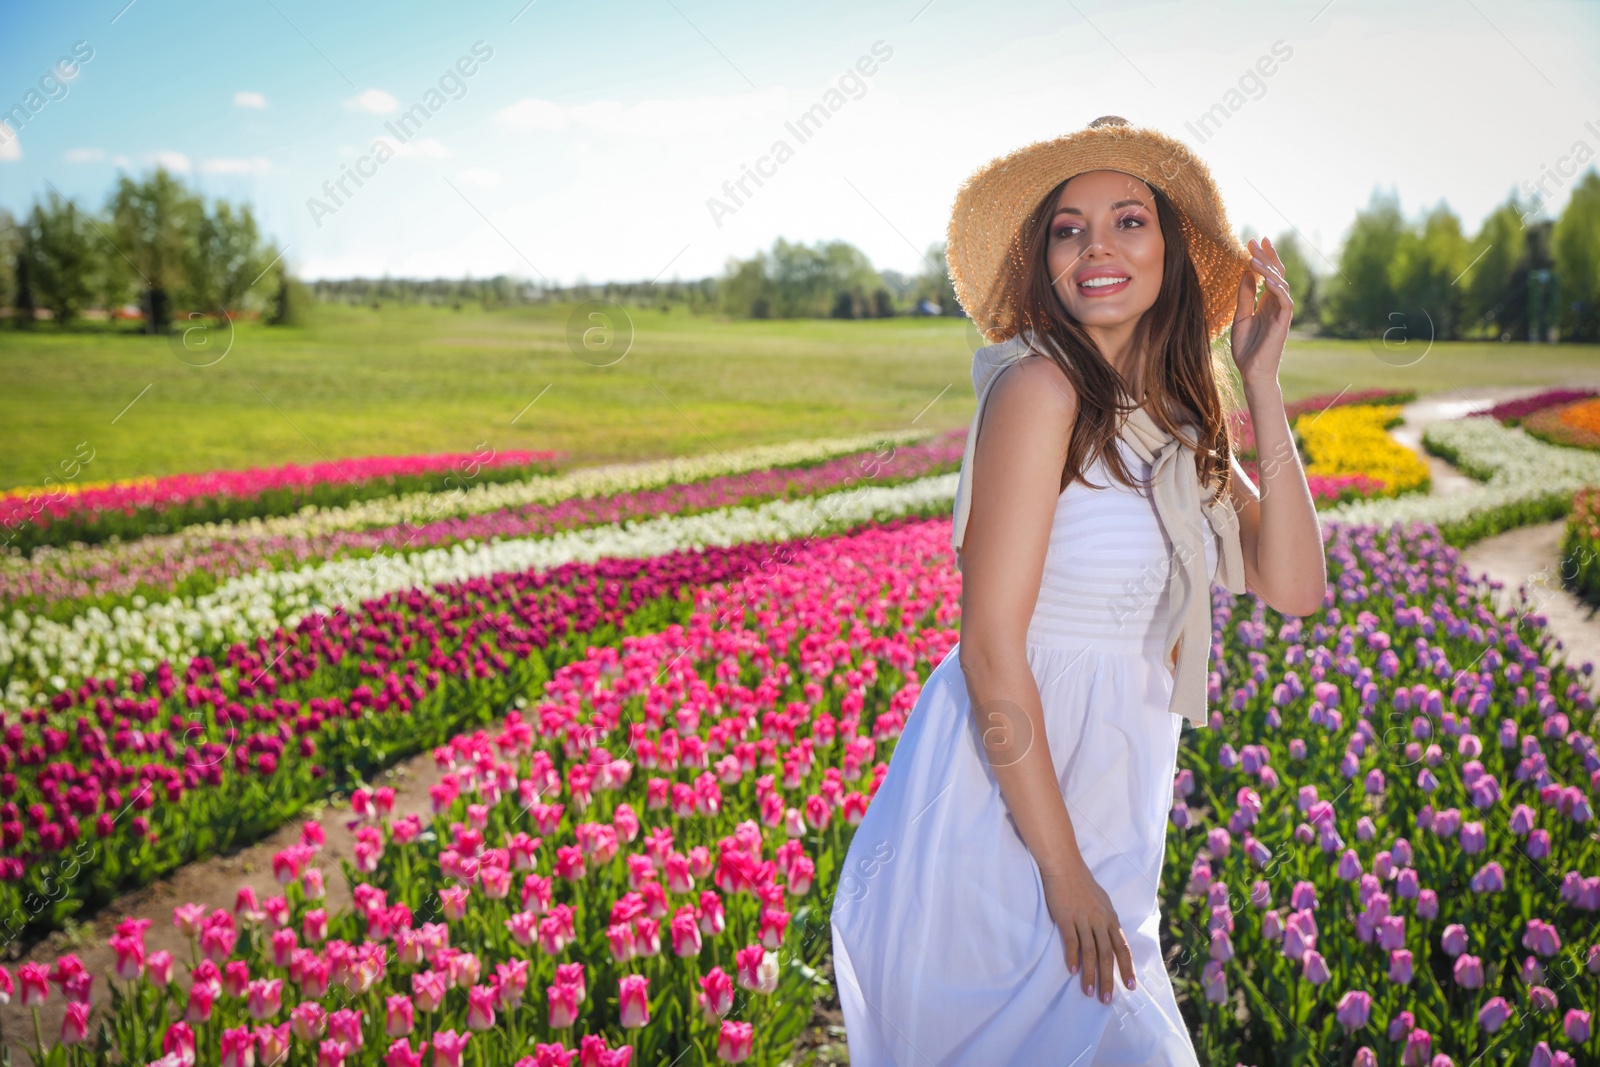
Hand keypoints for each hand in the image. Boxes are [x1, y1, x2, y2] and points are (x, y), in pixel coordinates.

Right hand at [1040, 860, 1134, 1003]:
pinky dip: (1072, 957)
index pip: (1122, 947)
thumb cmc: (1082, 883)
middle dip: (1108, 979)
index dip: (1127, 968)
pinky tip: (1072, 971)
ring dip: (1090, 975)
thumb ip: (1106, 921)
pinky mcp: (1066, 918)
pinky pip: (1071, 941)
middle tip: (1107, 999)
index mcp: (1110, 918)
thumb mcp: (1101, 902)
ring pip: (1090, 953)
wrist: (1064, 865)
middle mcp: (1100, 921)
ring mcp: (1083, 919)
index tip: (1130, 986)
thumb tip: (1111, 939)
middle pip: (1107, 955)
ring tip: (1089, 992)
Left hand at [1230, 236, 1293, 388]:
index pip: (1268, 274)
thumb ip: (1244, 296)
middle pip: (1276, 273)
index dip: (1263, 257)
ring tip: (1253, 259)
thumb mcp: (1240, 317)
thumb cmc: (1247, 349)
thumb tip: (1245, 273)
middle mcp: (1276, 304)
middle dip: (1266, 256)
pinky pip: (1285, 301)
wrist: (1252, 372)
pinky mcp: (1284, 322)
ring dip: (1268, 270)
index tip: (1253, 241)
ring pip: (1280, 284)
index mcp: (1266, 302)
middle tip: (1255, 240)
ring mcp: (1281, 312)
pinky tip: (1267, 280)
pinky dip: (1277, 289)